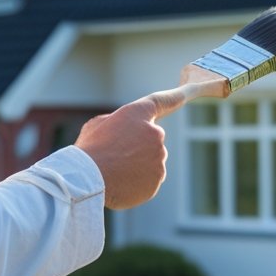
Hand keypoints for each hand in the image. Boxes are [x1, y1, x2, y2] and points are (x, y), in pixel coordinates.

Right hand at [75, 87, 186, 209]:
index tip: (188, 92)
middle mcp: (154, 133)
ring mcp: (158, 158)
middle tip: (116, 155)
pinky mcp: (157, 179)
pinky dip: (137, 182)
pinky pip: (149, 179)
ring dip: (137, 165)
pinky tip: (120, 183)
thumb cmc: (89, 150)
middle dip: (138, 146)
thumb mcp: (97, 126)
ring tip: (115, 171)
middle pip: (151, 140)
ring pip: (150, 161)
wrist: (86, 179)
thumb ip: (118, 123)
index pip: (160, 102)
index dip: (174, 96)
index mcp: (138, 114)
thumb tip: (125, 131)